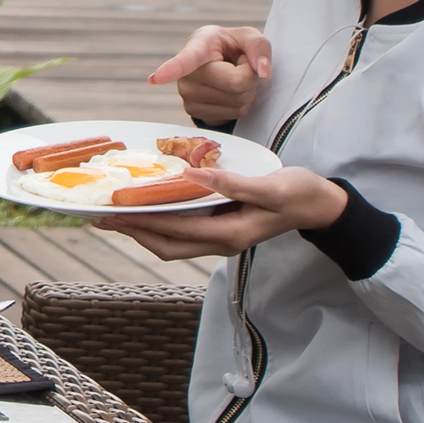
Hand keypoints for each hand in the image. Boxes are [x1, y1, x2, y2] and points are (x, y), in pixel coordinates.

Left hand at [88, 161, 344, 260]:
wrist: (321, 205)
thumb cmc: (299, 193)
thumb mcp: (270, 186)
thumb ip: (232, 184)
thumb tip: (194, 177)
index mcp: (229, 234)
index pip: (174, 231)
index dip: (141, 223)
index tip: (114, 214)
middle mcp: (220, 242)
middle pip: (166, 245)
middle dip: (133, 232)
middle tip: (102, 217)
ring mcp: (220, 237)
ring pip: (172, 242)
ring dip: (143, 230)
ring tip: (116, 214)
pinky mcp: (222, 228)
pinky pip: (183, 231)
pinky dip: (161, 222)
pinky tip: (149, 206)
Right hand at [151, 24, 271, 129]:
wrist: (221, 66)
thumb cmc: (233, 48)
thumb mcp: (249, 37)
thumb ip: (259, 47)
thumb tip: (263, 73)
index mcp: (197, 47)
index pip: (184, 61)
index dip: (170, 70)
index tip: (155, 79)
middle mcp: (186, 75)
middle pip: (235, 83)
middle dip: (250, 75)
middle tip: (240, 64)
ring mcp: (188, 97)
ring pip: (238, 102)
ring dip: (247, 91)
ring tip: (233, 77)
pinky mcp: (195, 113)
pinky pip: (235, 115)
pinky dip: (242, 104)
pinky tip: (230, 92)